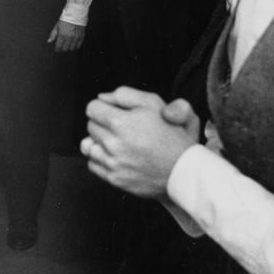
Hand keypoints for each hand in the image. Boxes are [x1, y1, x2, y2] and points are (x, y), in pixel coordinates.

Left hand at [47, 20, 84, 51]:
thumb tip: (49, 41)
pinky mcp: (81, 36)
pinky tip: (73, 44)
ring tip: (67, 45)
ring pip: (72, 48)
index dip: (57, 49)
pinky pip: (78, 46)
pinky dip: (76, 46)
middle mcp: (69, 37)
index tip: (57, 49)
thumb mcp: (57, 25)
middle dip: (62, 49)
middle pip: (65, 49)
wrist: (76, 13)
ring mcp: (76, 38)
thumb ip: (53, 34)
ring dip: (69, 48)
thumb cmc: (66, 18)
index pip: (58, 46)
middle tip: (62, 47)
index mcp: (62, 35)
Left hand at [82, 86, 198, 197]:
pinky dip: (101, 160)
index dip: (104, 107)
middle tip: (123, 128)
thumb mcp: (155, 103)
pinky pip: (93, 164)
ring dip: (100, 143)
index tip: (115, 112)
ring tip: (119, 143)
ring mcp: (113, 163)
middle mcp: (113, 144)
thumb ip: (125, 95)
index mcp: (121, 123)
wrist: (185, 171)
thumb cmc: (172, 135)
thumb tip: (102, 97)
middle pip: (90, 126)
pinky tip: (117, 157)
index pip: (92, 108)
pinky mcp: (115, 179)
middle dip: (104, 124)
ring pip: (88, 146)